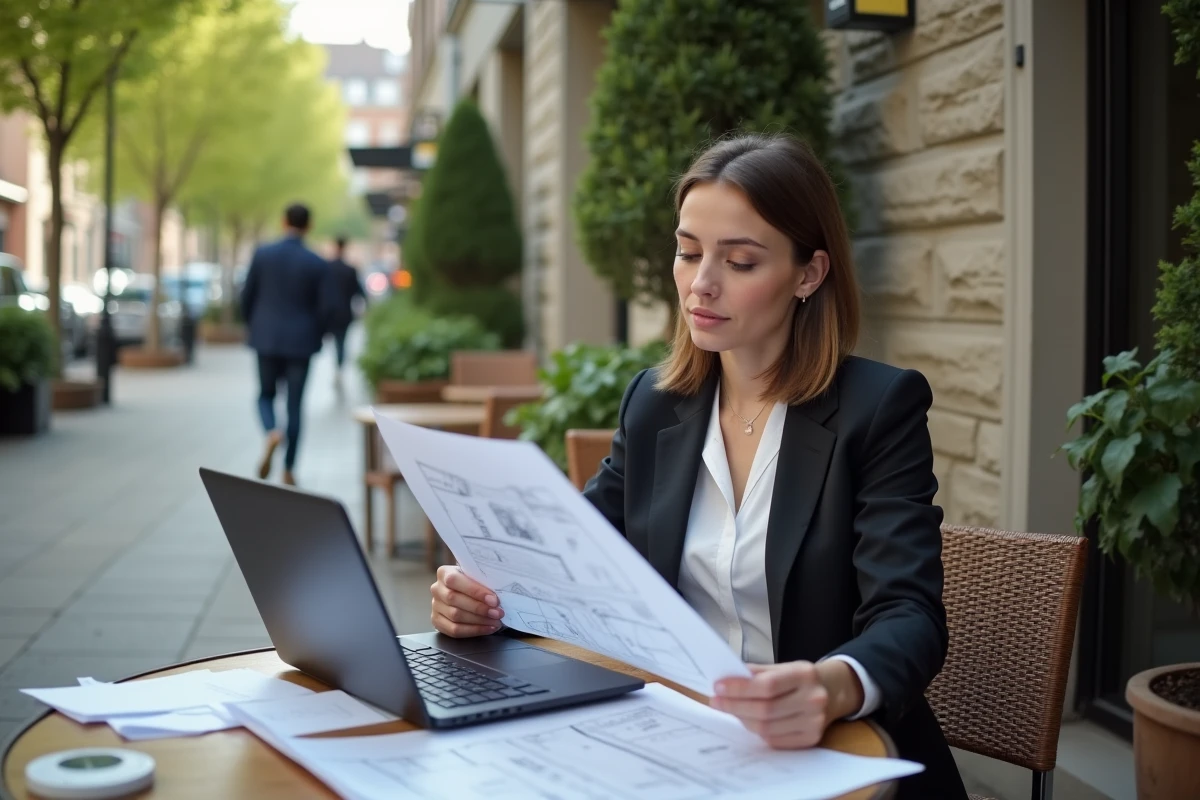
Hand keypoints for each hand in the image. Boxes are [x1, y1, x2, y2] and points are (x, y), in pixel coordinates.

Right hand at [430, 565, 504, 636]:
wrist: (464, 592)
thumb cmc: (474, 582)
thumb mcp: (476, 575)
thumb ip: (483, 579)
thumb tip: (500, 587)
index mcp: (444, 573)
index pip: (455, 581)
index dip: (475, 591)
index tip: (494, 600)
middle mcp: (437, 589)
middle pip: (454, 600)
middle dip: (480, 608)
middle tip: (498, 612)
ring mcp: (435, 606)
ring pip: (456, 616)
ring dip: (479, 620)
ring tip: (496, 621)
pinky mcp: (437, 622)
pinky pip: (454, 630)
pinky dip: (474, 631)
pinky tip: (487, 628)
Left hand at [711, 660, 861, 748]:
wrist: (832, 691)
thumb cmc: (800, 678)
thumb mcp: (783, 666)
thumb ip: (757, 672)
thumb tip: (726, 679)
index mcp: (805, 675)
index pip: (767, 685)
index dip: (739, 688)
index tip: (718, 687)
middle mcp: (813, 699)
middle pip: (765, 710)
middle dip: (735, 706)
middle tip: (716, 701)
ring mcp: (814, 722)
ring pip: (767, 728)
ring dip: (743, 719)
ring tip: (730, 710)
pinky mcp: (811, 739)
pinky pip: (775, 740)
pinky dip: (757, 731)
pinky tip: (747, 721)